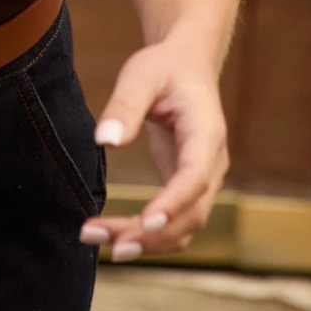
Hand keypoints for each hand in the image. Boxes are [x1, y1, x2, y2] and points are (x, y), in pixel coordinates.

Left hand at [77, 38, 228, 260]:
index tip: (145, 222)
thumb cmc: (164, 68)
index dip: (173, 203)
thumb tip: (104, 140)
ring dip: (146, 242)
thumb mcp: (141, 74)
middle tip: (107, 243)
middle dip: (151, 234)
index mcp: (206, 133)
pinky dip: (147, 237)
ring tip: (98, 240)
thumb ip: (125, 105)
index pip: (195, 176)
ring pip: (184, 227)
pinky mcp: (187, 189)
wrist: (187, 67)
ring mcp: (203, 181)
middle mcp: (211, 164)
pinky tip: (113, 237)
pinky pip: (174, 224)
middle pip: (191, 213)